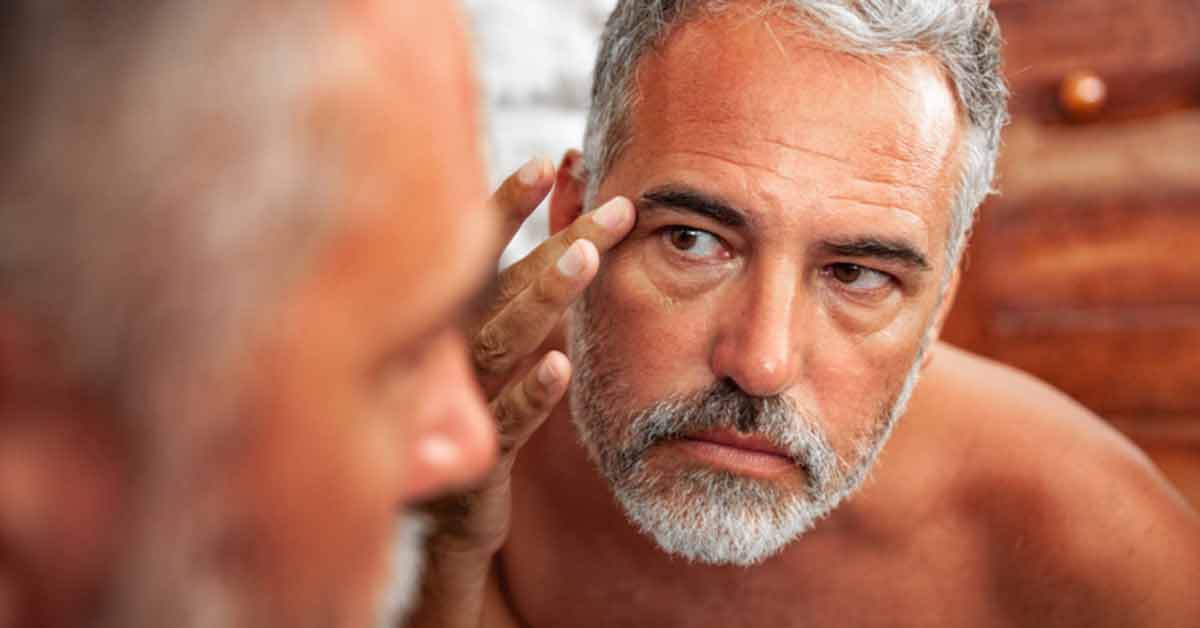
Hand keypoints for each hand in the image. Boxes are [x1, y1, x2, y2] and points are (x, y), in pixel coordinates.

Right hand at [411, 154, 634, 626]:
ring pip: (502, 340)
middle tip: (616, 209)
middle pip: (504, 284)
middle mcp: (447, 349)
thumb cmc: (467, 418)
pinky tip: (562, 364)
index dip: (510, 205)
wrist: (441, 515)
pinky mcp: (471, 456)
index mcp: (454, 319)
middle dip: (559, 241)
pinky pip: (505, 421)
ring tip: (588, 260)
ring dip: (544, 298)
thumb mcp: (485, 355)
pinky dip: (531, 392)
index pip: (480, 250)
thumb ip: (514, 300)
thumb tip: (564, 236)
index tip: (550, 161)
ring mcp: (456, 400)